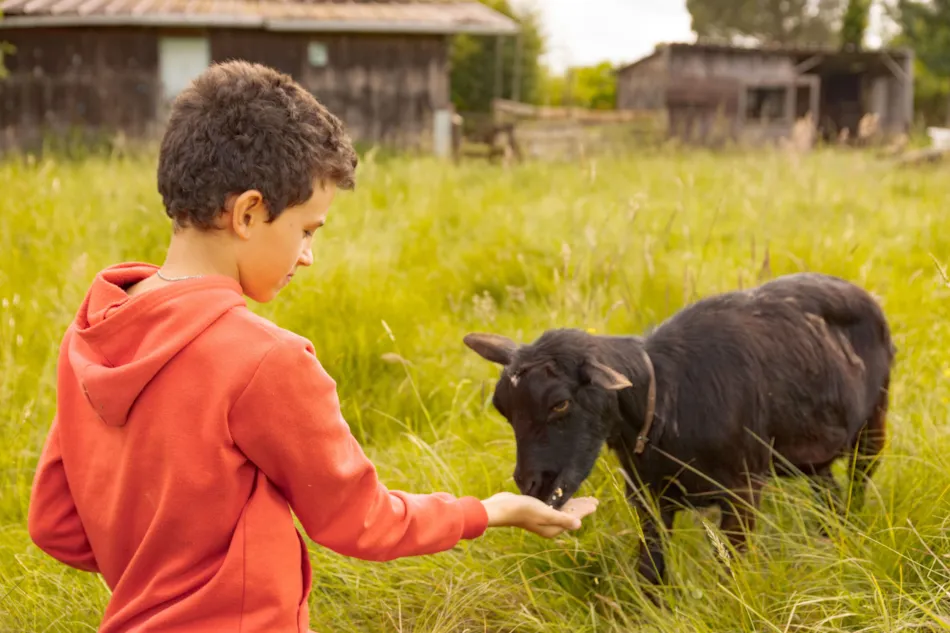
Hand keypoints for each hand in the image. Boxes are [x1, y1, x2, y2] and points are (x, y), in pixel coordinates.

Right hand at [481, 492, 598, 538]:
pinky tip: (564, 497)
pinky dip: (562, 501)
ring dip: (573, 504)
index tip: (595, 503)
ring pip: (562, 510)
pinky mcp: (536, 510)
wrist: (502, 508)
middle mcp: (549, 525)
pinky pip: (554, 506)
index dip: (585, 510)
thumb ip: (562, 519)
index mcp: (553, 529)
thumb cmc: (523, 510)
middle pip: (570, 515)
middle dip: (582, 507)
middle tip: (594, 500)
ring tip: (584, 499)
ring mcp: (542, 518)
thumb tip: (579, 525)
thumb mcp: (545, 513)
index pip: (573, 518)